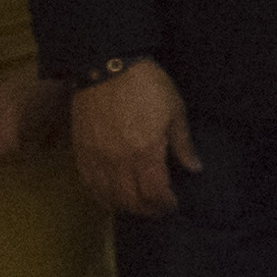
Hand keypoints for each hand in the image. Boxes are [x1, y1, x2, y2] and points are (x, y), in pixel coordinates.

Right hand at [69, 60, 195, 218]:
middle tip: (157, 208)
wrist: (106, 67)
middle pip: (130, 201)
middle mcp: (118, 162)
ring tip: (137, 205)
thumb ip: (183, 144)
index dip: (164, 204)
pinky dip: (100, 196)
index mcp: (145, 153)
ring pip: (107, 197)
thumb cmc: (146, 86)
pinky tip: (109, 198)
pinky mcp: (81, 152)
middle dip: (146, 209)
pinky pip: (89, 184)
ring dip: (124, 206)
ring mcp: (96, 159)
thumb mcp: (175, 111)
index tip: (172, 204)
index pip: (154, 193)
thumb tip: (194, 168)